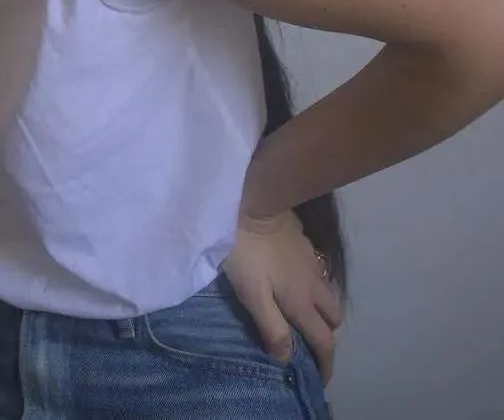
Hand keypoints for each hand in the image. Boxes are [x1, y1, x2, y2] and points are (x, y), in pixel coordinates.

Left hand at [221, 208, 343, 383]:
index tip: (322, 378)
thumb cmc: (247, 252)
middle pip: (333, 317)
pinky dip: (312, 283)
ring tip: (302, 311)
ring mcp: (310, 259)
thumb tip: (287, 358)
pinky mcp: (303, 240)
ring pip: (327, 292)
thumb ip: (272, 327)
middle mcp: (314, 283)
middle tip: (307, 340)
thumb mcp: (253, 295)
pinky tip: (294, 278)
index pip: (324, 340)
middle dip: (326, 333)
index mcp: (302, 301)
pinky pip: (316, 270)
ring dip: (321, 307)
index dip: (326, 363)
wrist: (251, 202)